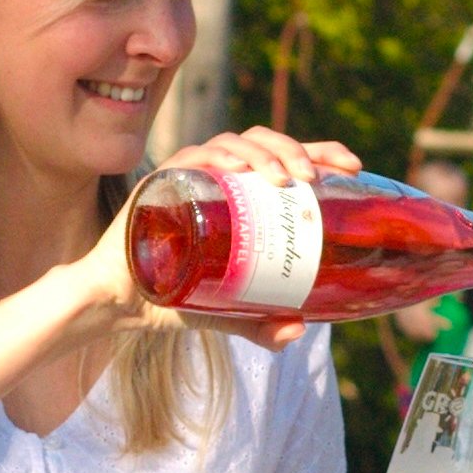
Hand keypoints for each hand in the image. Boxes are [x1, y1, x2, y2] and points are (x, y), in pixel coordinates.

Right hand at [131, 128, 358, 351]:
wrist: (118, 303)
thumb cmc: (171, 296)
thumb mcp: (227, 311)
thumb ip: (260, 323)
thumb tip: (297, 331)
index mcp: (240, 194)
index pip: (286, 159)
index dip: (322, 152)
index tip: (353, 167)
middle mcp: (218, 177)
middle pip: (266, 142)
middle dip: (299, 150)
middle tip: (318, 179)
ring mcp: (191, 175)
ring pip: (235, 142)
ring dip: (265, 152)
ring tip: (285, 179)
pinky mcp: (162, 181)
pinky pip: (194, 155)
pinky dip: (219, 157)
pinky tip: (238, 168)